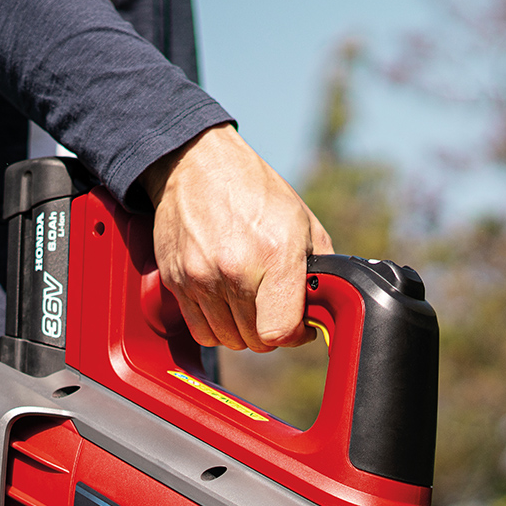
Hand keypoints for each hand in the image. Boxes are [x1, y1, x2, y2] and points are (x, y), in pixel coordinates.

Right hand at [140, 124, 333, 352]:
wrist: (197, 163)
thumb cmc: (255, 191)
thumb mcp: (302, 222)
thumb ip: (320, 269)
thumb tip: (328, 306)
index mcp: (274, 254)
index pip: (280, 332)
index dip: (295, 336)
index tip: (300, 326)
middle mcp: (234, 269)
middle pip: (256, 341)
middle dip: (271, 331)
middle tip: (274, 307)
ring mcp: (201, 277)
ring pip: (228, 340)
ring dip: (243, 331)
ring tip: (250, 303)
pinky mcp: (177, 281)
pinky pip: (201, 331)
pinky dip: (217, 327)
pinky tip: (226, 303)